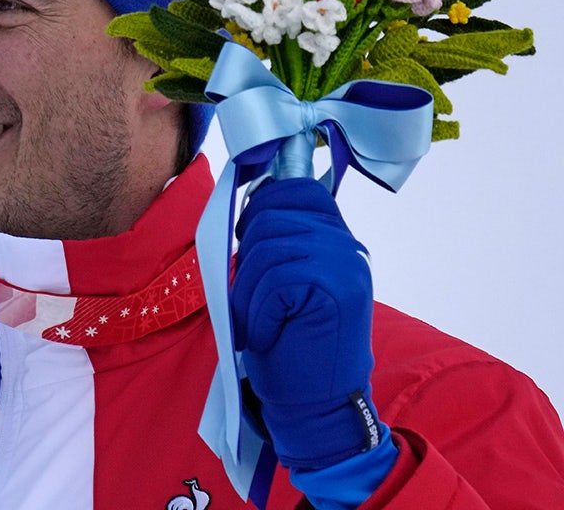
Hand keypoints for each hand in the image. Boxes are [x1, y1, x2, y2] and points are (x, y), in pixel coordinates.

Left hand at [231, 178, 385, 469]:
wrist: (317, 404)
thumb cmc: (289, 346)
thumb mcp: (281, 285)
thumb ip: (277, 244)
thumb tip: (245, 203)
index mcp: (336, 239)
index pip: (296, 188)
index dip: (260, 206)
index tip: (246, 242)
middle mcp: (348, 245)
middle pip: (268, 217)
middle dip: (245, 263)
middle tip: (254, 307)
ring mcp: (346, 264)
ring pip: (266, 249)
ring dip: (248, 294)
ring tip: (260, 325)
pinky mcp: (337, 287)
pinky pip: (274, 280)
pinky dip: (259, 314)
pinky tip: (270, 336)